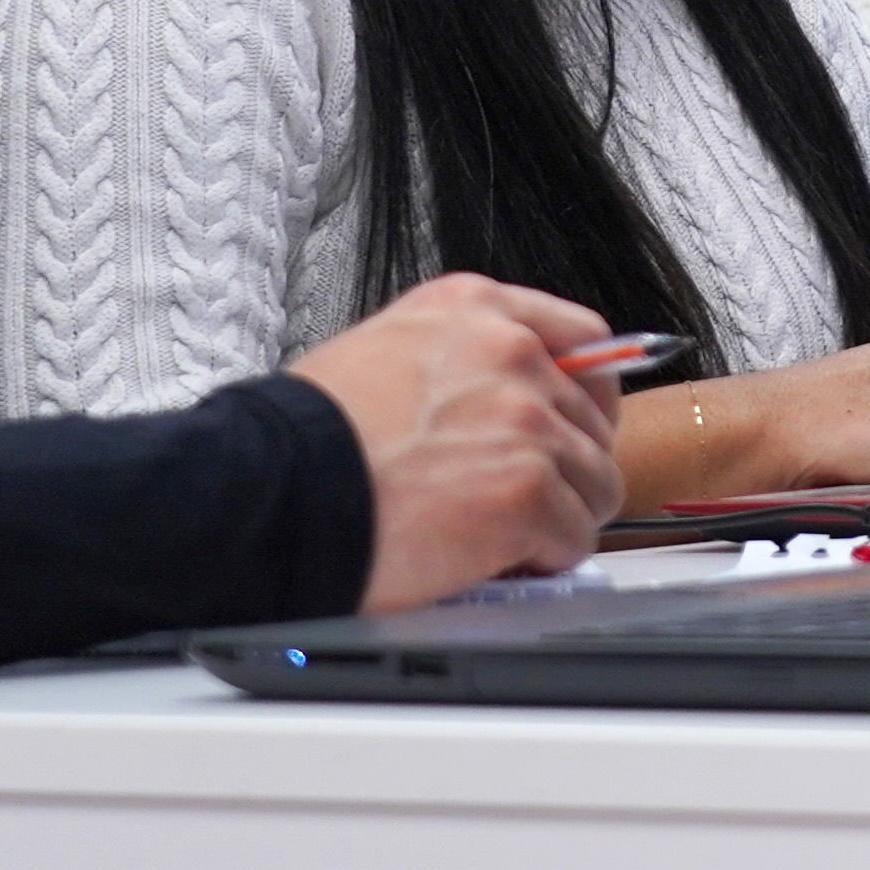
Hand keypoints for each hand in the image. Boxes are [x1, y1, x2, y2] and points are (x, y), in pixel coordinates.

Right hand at [290, 274, 621, 609]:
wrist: (274, 497)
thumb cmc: (310, 441)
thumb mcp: (387, 352)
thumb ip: (463, 359)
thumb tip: (517, 396)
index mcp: (475, 309)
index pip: (583, 340)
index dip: (584, 396)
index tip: (573, 427)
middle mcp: (510, 351)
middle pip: (592, 420)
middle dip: (563, 466)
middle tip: (517, 498)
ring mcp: (525, 420)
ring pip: (594, 481)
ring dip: (557, 515)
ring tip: (497, 534)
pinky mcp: (527, 490)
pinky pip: (574, 537)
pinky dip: (542, 559)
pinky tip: (493, 559)